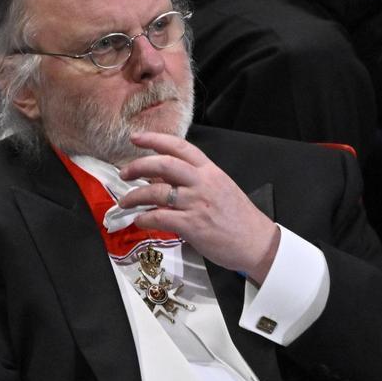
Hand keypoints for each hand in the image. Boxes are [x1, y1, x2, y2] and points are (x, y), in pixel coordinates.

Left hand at [118, 132, 280, 283]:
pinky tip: (140, 221)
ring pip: (156, 192)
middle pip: (163, 164)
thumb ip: (194, 181)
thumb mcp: (220, 189)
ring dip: (135, 196)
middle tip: (124, 172)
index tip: (137, 138)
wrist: (257, 242)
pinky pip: (160, 218)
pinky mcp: (192, 225)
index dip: (155, 139)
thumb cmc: (239, 218)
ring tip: (125, 202)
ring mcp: (197, 203)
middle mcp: (202, 183)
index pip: (180, 147)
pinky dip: (145, 219)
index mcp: (210, 171)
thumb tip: (162, 179)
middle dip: (138, 166)